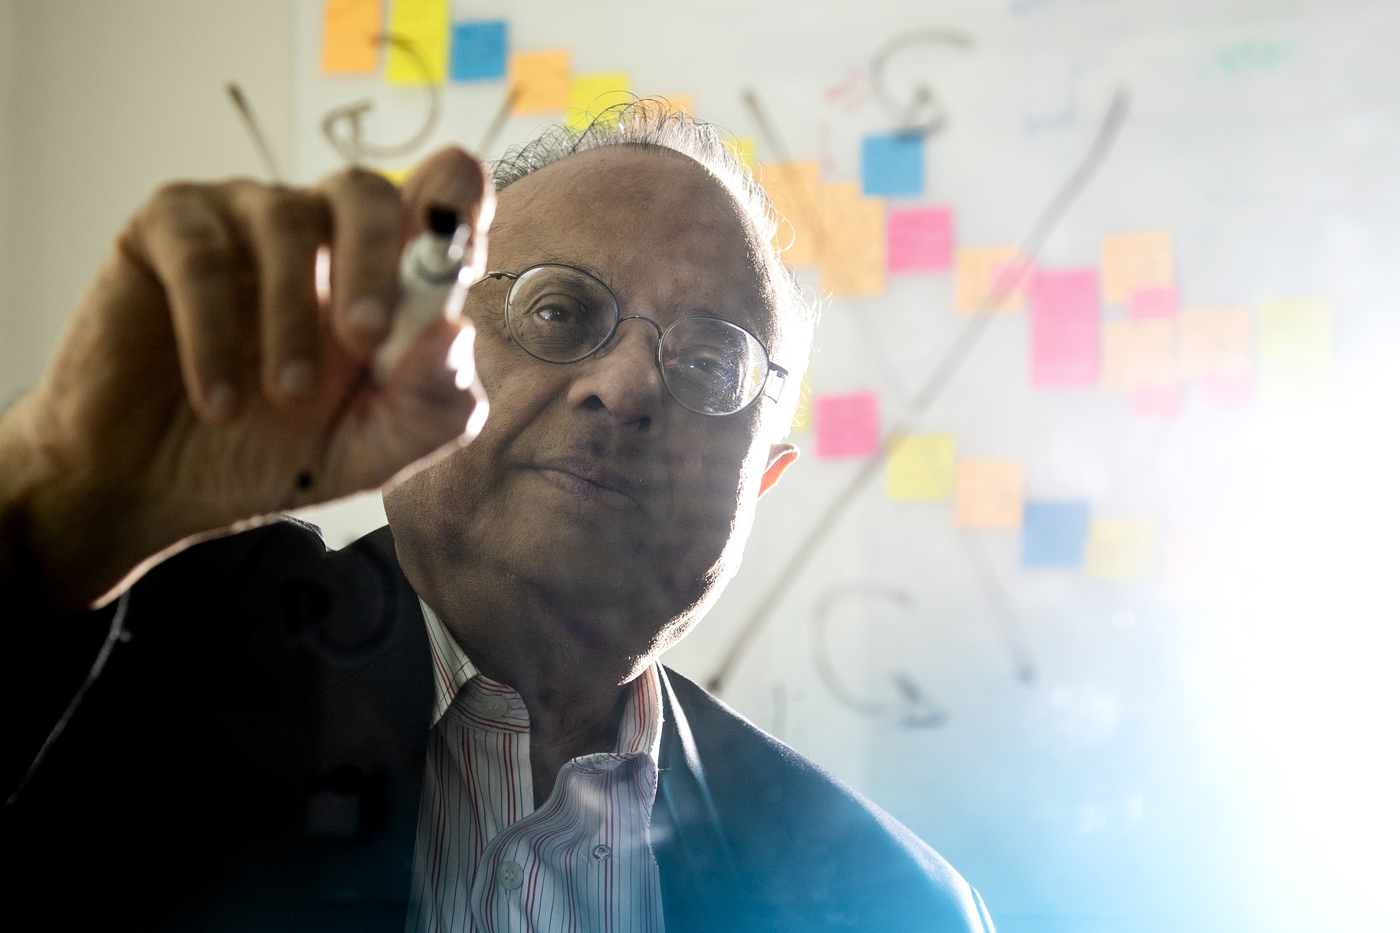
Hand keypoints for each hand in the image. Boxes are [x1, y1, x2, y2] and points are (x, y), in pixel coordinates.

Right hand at [0, 147, 492, 610]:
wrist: (156, 488)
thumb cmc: (273, 456)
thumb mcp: (370, 451)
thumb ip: (430, 405)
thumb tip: (459, 334)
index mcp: (386, 273)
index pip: (440, 197)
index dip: (458, 210)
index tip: (457, 264)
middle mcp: (320, 231)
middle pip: (365, 191)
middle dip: (376, 261)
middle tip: (365, 338)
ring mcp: (243, 220)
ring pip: (286, 223)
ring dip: (292, 319)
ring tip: (285, 396)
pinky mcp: (168, 230)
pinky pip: (202, 255)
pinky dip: (215, 333)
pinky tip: (222, 403)